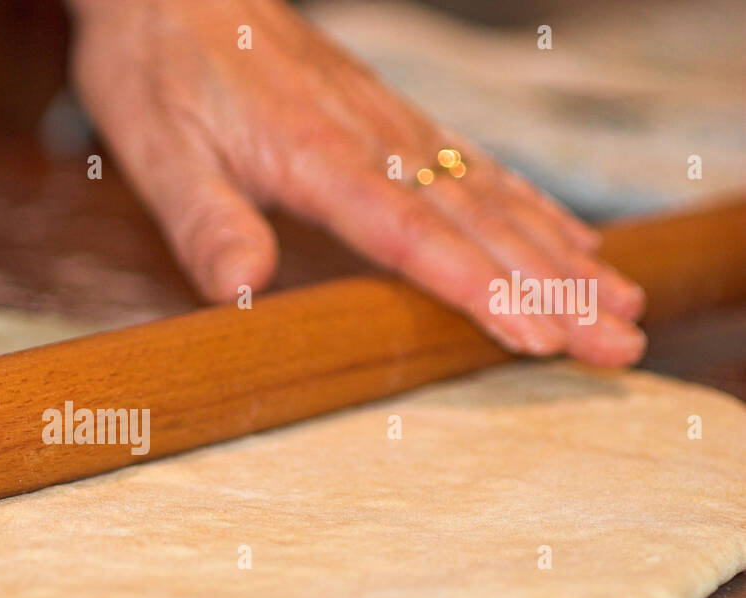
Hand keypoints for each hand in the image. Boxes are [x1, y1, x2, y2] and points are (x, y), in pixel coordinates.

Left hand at [67, 0, 646, 365]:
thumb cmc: (162, 67)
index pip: (413, 233)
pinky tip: (572, 242)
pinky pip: (482, 168)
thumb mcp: (159, 147)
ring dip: (564, 257)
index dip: (478, 288)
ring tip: (623, 307)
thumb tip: (243, 287)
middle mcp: (376, 140)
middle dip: (555, 289)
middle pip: (481, 223)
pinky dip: (535, 209)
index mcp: (319, 154)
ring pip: (498, 197)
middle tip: (618, 345)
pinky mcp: (396, 123)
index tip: (538, 336)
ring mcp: (395, 128)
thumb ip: (205, 219)